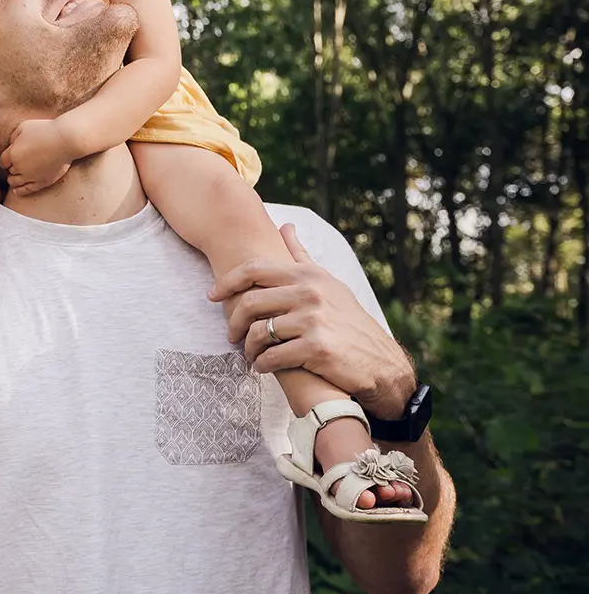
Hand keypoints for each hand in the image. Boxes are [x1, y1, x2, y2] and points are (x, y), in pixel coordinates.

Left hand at [0, 118, 76, 196]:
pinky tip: (16, 191)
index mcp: (13, 154)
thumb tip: (11, 145)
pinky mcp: (42, 182)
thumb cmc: (45, 130)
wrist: (66, 139)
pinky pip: (27, 190)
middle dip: (12, 168)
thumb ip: (14, 137)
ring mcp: (31, 176)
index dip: (5, 160)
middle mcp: (19, 167)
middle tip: (17, 164)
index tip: (9, 158)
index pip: (3, 162)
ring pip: (15, 182)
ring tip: (15, 177)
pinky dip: (20, 191)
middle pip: (10, 172)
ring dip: (14, 179)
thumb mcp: (23, 127)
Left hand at [208, 224, 416, 419]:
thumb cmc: (347, 321)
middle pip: (250, 302)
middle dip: (234, 321)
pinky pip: (272, 356)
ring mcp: (313, 320)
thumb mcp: (328, 283)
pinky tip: (262, 367)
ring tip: (250, 354)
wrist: (381, 364)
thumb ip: (301, 256)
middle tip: (232, 335)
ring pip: (258, 332)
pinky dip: (262, 364)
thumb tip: (284, 226)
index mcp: (309, 275)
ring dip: (248, 348)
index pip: (254, 270)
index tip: (212, 295)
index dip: (227, 282)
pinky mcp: (316, 348)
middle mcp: (310, 293)